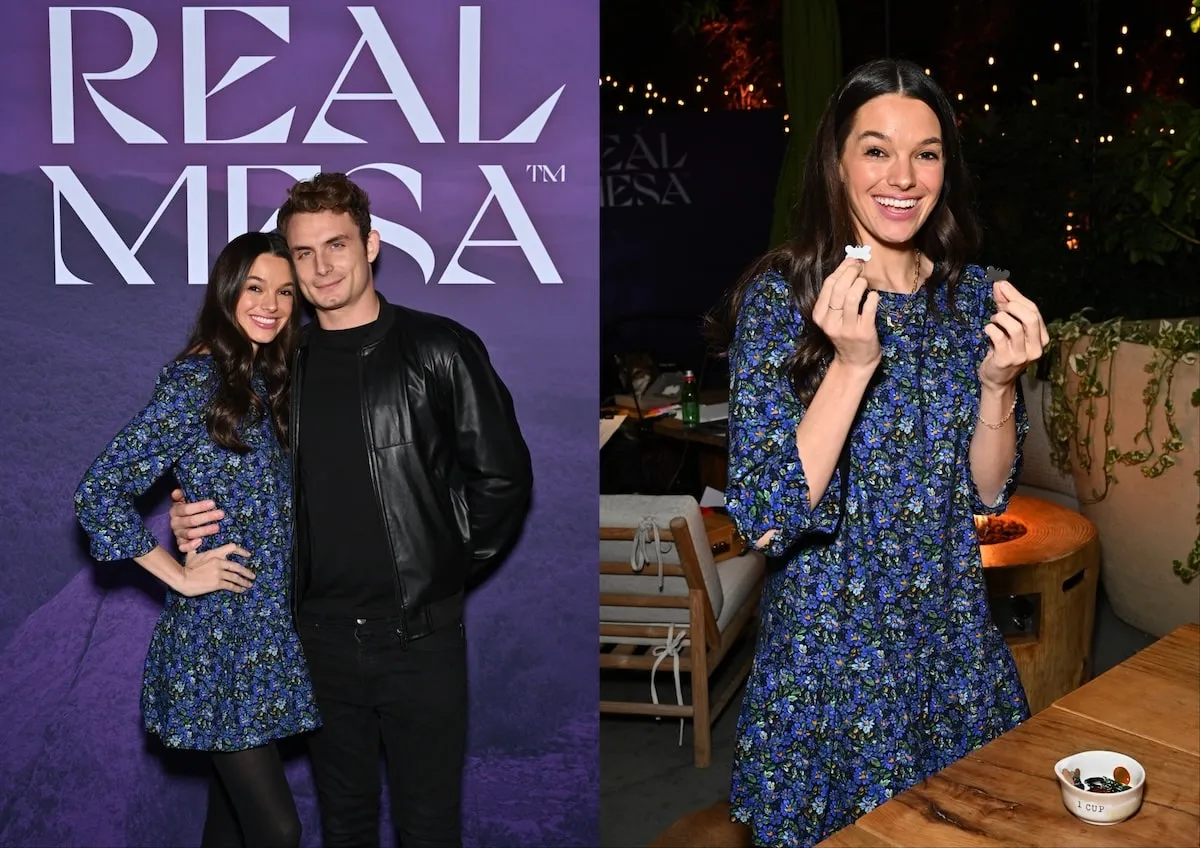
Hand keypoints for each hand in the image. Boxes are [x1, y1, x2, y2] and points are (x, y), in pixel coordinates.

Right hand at [169, 488, 223, 553]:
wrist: (182, 523)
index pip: (186, 509)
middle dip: (207, 517)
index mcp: (176, 511)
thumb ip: (182, 495)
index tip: (212, 503)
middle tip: (221, 514)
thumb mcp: (185, 500)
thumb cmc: (188, 509)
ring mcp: (178, 534)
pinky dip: (191, 546)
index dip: (199, 506)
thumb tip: (177, 492)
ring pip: (190, 533)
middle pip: (191, 521)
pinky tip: (200, 541)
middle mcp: (175, 523)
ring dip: (204, 530)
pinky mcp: (181, 544)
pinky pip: (183, 547)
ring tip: (217, 527)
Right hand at [175, 543, 254, 596]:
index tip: (248, 555)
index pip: (232, 548)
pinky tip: (241, 590)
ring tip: (249, 585)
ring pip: (236, 578)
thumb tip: (197, 540)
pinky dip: (237, 588)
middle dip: (247, 572)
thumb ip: (196, 547)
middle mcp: (219, 562)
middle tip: (253, 576)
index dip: (242, 551)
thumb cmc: (186, 567)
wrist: (182, 579)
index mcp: (215, 554)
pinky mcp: (217, 583)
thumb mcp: (192, 555)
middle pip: (238, 567)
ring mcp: (219, 573)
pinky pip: (231, 585)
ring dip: (244, 582)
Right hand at [812, 255, 880, 369]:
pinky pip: (869, 308)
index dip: (841, 269)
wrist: (855, 362)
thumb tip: (849, 264)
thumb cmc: (846, 334)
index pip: (828, 285)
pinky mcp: (863, 333)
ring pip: (852, 297)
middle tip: (861, 265)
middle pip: (839, 288)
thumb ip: (837, 296)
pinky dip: (873, 297)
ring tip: (865, 282)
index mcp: (819, 315)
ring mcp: (847, 328)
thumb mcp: (833, 317)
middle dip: (852, 272)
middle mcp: (830, 322)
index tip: (852, 260)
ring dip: (861, 283)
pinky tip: (873, 296)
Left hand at [979, 280, 1049, 389]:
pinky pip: (999, 337)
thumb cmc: (1004, 349)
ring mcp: (1022, 355)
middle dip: (1012, 306)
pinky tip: (988, 330)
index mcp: (1042, 337)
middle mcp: (1036, 347)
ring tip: (994, 320)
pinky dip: (991, 329)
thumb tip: (1000, 283)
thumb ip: (1005, 305)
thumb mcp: (1008, 326)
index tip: (1001, 285)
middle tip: (1000, 306)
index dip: (1016, 296)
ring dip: (1000, 318)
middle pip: (1030, 317)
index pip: (1034, 310)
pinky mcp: (1006, 360)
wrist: (997, 379)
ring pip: (1014, 327)